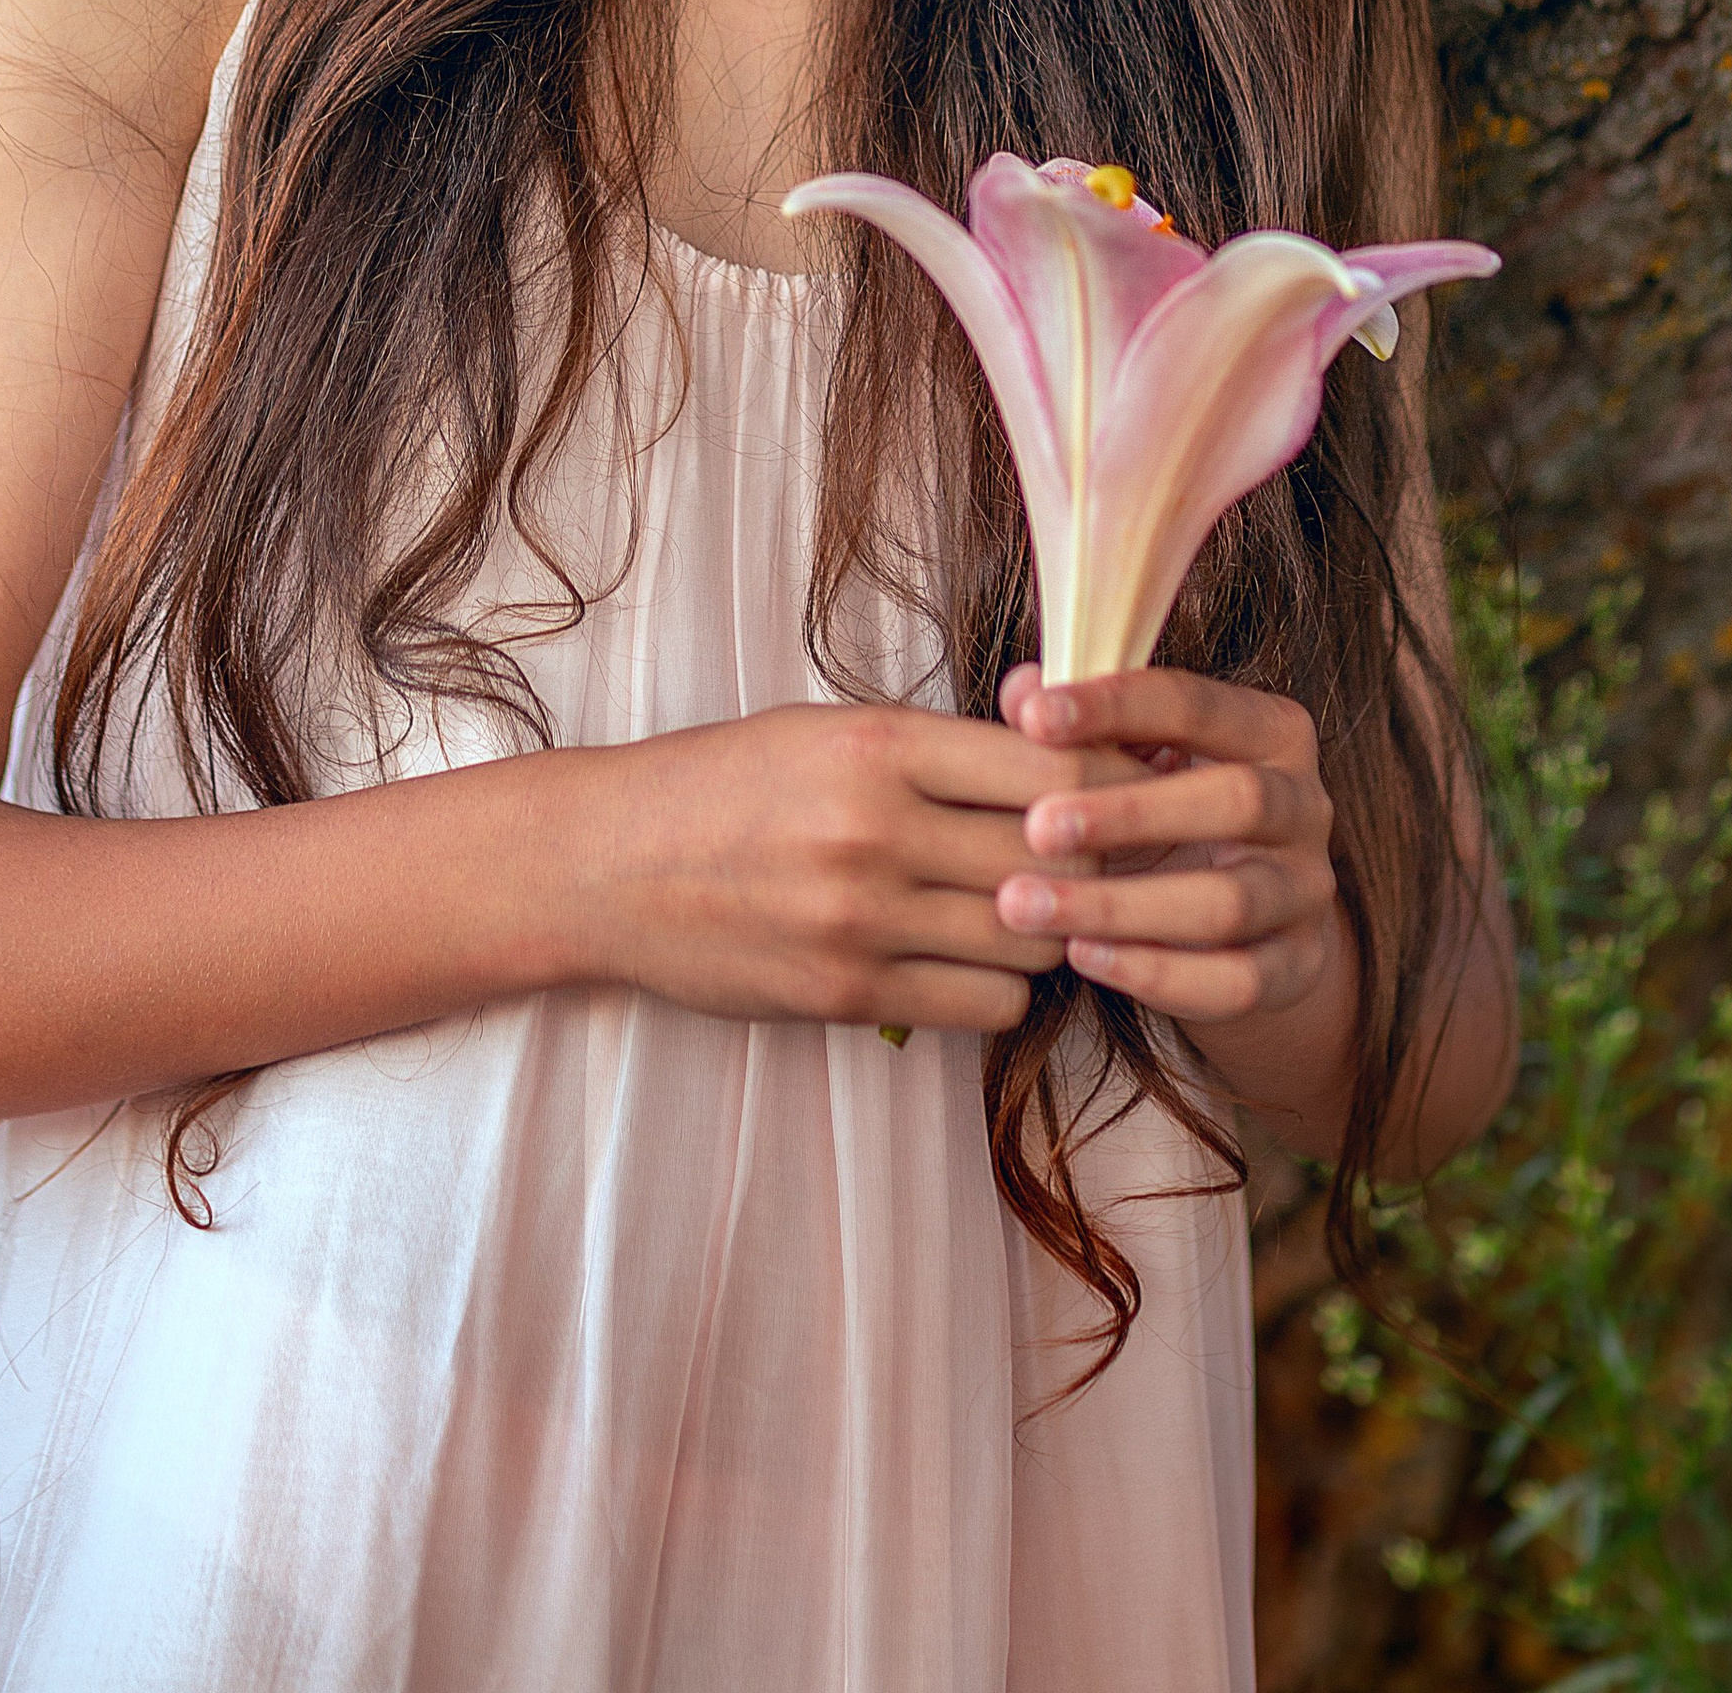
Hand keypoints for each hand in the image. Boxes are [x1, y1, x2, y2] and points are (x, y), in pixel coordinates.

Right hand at [597, 702, 1109, 1035]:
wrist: (608, 863)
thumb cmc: (725, 782)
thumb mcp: (827, 727)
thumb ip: (938, 744)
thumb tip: (1063, 742)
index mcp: (878, 743)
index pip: (1052, 768)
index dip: (1109, 783)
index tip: (1123, 788)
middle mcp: (876, 830)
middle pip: (1058, 859)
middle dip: (1092, 863)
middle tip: (1096, 862)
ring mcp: (861, 920)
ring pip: (1033, 940)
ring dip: (1050, 930)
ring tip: (1026, 910)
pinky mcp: (846, 995)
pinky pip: (984, 1004)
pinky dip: (999, 986)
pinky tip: (972, 959)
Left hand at [992, 665, 1340, 1033]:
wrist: (1246, 916)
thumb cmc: (1168, 807)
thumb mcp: (1132, 755)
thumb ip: (1081, 722)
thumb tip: (1021, 693)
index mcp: (1270, 729)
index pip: (1196, 704)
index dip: (1115, 705)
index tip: (1033, 720)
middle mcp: (1303, 805)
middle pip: (1235, 800)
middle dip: (1127, 813)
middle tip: (1035, 828)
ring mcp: (1306, 891)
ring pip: (1227, 902)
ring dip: (1118, 906)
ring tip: (1026, 905)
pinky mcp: (1298, 966)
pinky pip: (1236, 980)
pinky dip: (1156, 973)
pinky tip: (1081, 954)